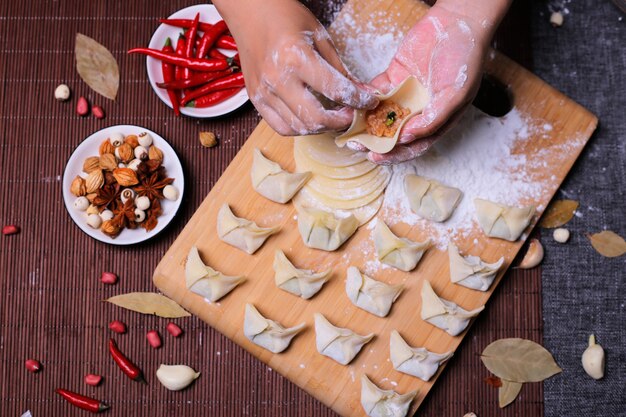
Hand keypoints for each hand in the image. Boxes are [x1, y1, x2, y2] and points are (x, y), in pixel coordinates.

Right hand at [214, 0, 377, 135]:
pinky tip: (310, 118)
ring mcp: (263, 92)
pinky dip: (299, 128)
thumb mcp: (319, 35)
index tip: (369, 102)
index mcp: (296, 57)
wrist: (250, 12)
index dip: (358, 100)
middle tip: (351, 115)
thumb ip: (339, 68)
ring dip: (321, 127)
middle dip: (340, 122)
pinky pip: (280, 126)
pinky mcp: (255, 99)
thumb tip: (358, 91)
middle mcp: (277, 79)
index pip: (335, 90)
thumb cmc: (284, 16)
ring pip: (298, 128)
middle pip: (315, 118)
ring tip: (332, 117)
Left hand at [362, 3, 502, 163]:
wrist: (458, 22)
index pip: (413, 145)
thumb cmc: (465, 59)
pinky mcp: (394, 78)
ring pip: (380, 115)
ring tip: (348, 124)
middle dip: (374, 141)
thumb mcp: (456, 94)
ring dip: (365, 121)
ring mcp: (405, 95)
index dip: (394, 154)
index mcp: (437, 120)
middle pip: (393, 134)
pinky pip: (375, 92)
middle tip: (356, 143)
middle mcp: (419, 111)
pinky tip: (352, 100)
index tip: (375, 156)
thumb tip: (408, 138)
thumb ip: (434, 118)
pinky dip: (363, 96)